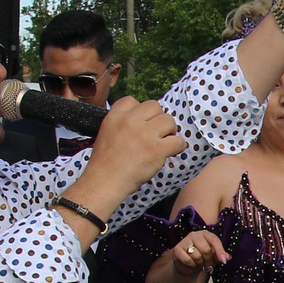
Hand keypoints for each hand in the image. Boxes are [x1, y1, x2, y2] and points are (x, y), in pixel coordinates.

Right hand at [68, 97, 184, 213]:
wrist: (105, 182)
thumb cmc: (105, 163)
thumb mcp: (106, 132)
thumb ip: (121, 123)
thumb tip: (143, 120)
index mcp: (115, 116)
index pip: (132, 100)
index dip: (140, 111)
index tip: (141, 123)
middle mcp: (130, 121)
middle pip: (154, 106)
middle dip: (157, 118)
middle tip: (156, 132)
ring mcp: (144, 134)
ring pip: (169, 120)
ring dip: (170, 131)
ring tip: (164, 141)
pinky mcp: (156, 149)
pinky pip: (178, 141)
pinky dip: (178, 146)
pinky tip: (172, 151)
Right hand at [169, 230, 228, 280]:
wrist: (186, 265)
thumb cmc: (202, 258)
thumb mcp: (213, 257)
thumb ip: (220, 256)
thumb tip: (227, 257)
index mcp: (206, 234)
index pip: (214, 241)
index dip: (220, 251)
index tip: (224, 261)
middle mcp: (195, 235)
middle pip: (206, 250)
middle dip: (208, 260)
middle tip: (207, 264)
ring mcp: (185, 240)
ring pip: (197, 256)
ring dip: (199, 263)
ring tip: (198, 263)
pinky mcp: (177, 249)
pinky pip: (188, 260)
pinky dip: (191, 265)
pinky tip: (191, 263)